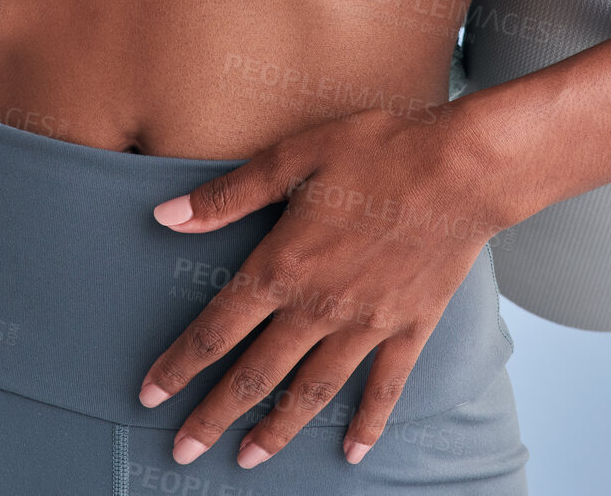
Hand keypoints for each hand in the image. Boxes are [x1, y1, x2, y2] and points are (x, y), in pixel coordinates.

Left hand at [139, 102, 509, 468]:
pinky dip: (367, 422)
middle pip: (255, 374)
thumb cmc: (377, 149)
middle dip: (213, 415)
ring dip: (276, 429)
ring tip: (248, 460)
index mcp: (284, 264)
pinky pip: (384, 386)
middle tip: (181, 450)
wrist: (462, 168)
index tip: (148, 395)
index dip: (178, 366)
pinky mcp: (410, 327)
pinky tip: (352, 452)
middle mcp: (319, 306)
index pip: (217, 330)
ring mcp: (367, 324)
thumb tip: (166, 216)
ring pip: (312, 391)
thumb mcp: (294, 156)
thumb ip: (229, 195)